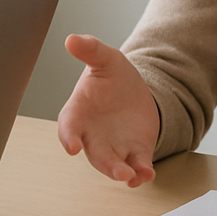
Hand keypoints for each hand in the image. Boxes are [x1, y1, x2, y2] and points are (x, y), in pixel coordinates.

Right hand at [56, 34, 159, 186]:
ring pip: (114, 165)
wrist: (135, 91)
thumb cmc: (112, 77)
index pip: (69, 127)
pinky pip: (136, 166)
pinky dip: (141, 173)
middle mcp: (93, 135)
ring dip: (122, 172)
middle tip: (117, 171)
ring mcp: (114, 147)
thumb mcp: (105, 59)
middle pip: (94, 154)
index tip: (71, 146)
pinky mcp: (134, 152)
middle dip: (105, 164)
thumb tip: (72, 39)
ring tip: (131, 176)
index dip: (68, 137)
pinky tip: (147, 173)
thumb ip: (90, 49)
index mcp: (78, 112)